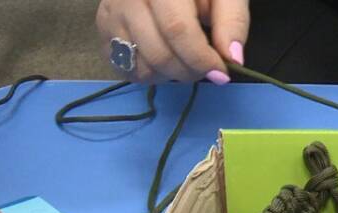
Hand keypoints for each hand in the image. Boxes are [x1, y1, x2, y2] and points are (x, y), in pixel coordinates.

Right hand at [96, 0, 249, 83]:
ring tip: (186, 60)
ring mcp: (111, 12)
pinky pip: (124, 68)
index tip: (222, 73)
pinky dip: (149, 74)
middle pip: (158, 53)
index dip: (201, 59)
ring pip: (140, 66)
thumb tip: (234, 59)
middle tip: (207, 69)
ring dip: (170, 76)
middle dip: (190, 72)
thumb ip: (232, 21)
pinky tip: (164, 60)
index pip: (177, 30)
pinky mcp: (103, 26)